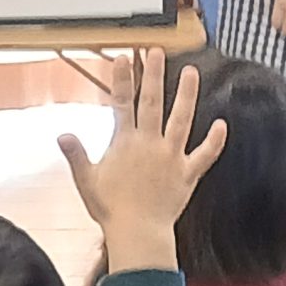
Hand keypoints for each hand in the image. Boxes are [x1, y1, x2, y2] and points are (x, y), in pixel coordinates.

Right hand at [59, 49, 226, 276]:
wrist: (138, 232)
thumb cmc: (111, 209)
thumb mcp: (86, 181)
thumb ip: (76, 155)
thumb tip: (63, 135)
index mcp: (124, 143)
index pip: (121, 103)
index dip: (122, 79)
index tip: (124, 59)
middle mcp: (149, 144)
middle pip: (152, 102)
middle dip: (154, 75)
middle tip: (157, 52)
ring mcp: (171, 156)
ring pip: (182, 119)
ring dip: (187, 94)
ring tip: (191, 72)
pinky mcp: (187, 173)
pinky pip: (205, 154)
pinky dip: (215, 140)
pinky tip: (222, 124)